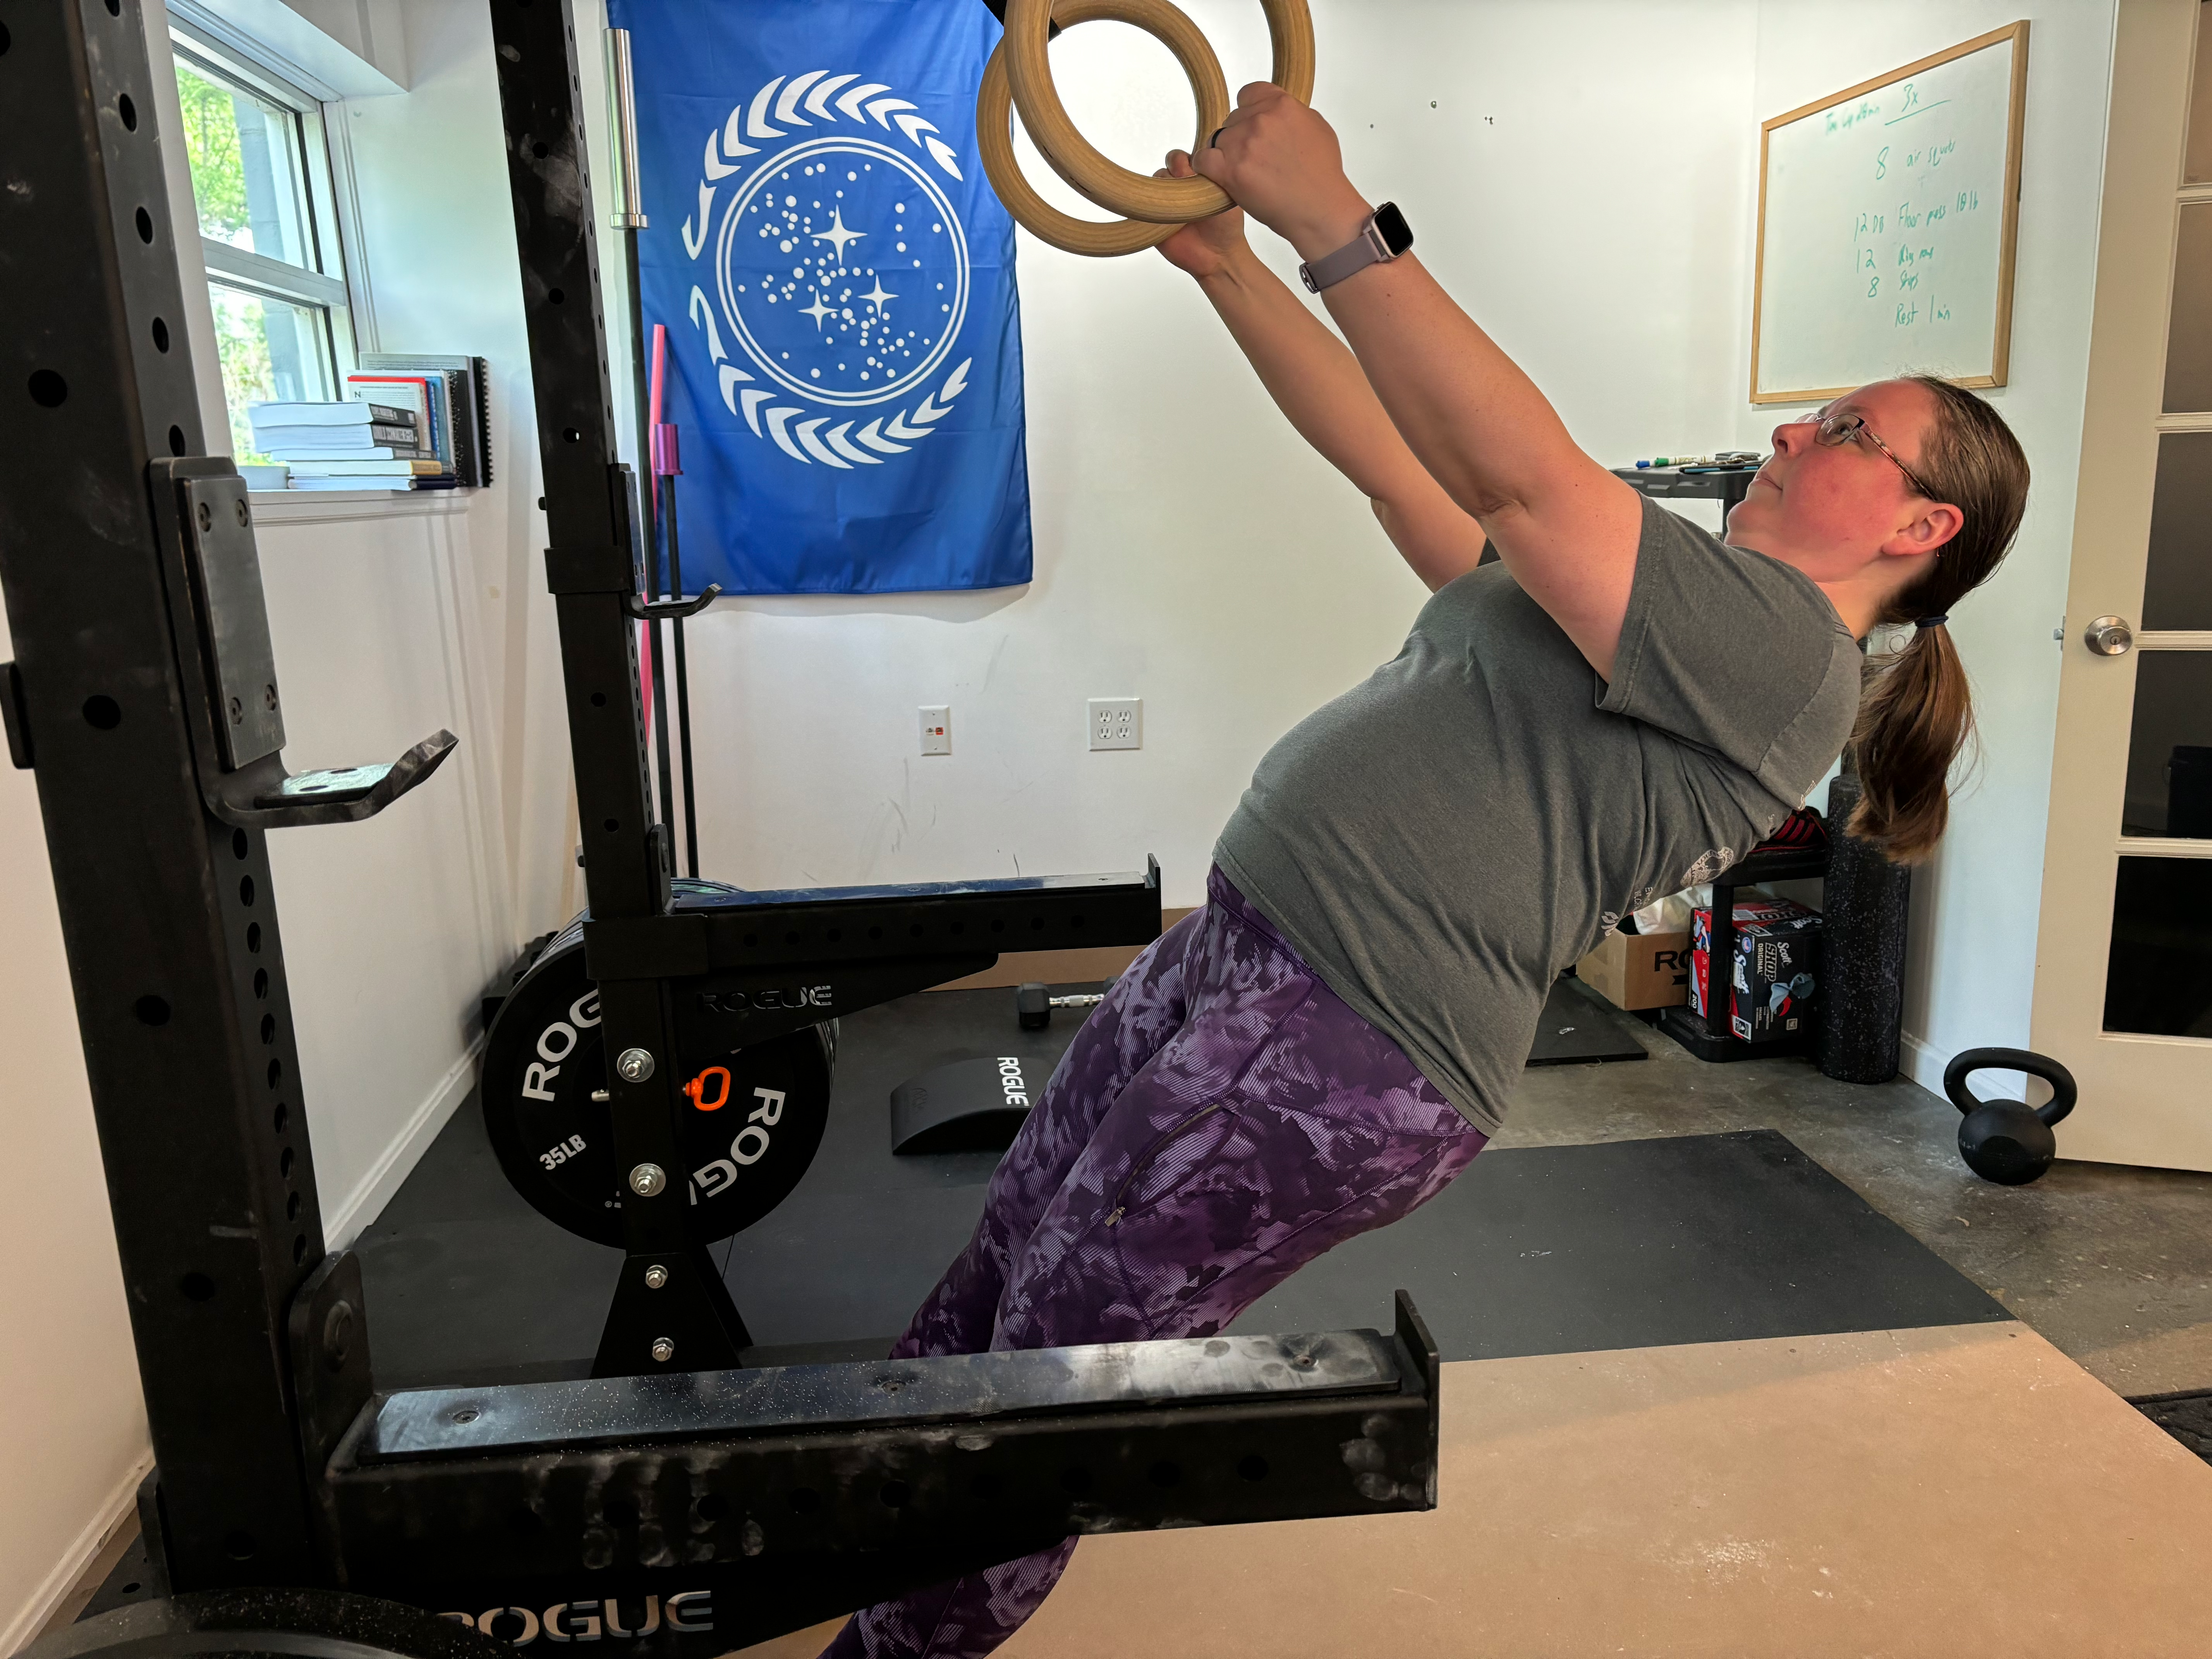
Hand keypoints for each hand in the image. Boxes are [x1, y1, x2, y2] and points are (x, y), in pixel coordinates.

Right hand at [1152, 150, 1248, 277]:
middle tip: (1187, 186)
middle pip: (1169, 162)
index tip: (1197, 172)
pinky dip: (1151, 204)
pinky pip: (1143, 202)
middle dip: (1177, 168)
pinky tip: (1165, 213)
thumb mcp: (1224, 196)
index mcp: (1196, 177)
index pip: (1184, 156)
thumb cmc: (1225, 227)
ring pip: (1156, 179)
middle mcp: (1179, 186)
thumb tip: (1195, 161)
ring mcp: (1165, 200)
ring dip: (1166, 187)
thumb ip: (1210, 175)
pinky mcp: (1153, 217)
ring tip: (1180, 205)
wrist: (1216, 255)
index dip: (1187, 160)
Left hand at [1195, 83, 1370, 259]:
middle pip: (1233, 119)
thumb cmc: (1322, 175)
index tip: (1252, 125)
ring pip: (1217, 139)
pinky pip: (1203, 160)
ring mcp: (1244, 144)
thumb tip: (1277, 110)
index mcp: (1282, 104)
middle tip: (1254, 158)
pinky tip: (1217, 175)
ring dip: (1225, 154)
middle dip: (1239, 137)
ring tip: (1243, 172)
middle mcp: (1261, 120)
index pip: (1248, 93)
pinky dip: (1206, 167)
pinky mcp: (1230, 170)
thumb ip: (1292, 113)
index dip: (1248, 111)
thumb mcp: (1317, 127)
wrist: (1320, 209)